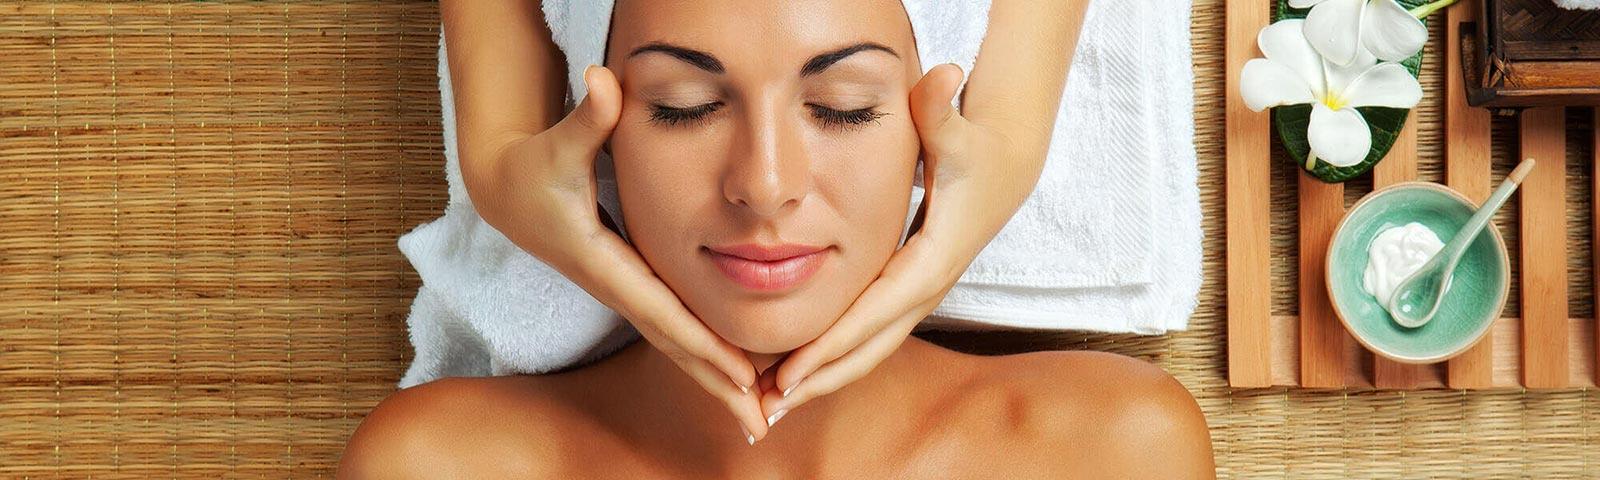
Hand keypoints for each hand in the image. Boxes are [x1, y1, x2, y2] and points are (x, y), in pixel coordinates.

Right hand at [460, 65, 769, 442]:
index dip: (703, 346)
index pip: (664, 313)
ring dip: (717, 380)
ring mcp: (628, 290)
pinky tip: (738, 375)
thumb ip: (586, 117)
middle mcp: (620, 286)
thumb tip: (603, 81)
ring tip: (759, 414)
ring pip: (678, 344)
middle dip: (717, 385)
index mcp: (606, 263)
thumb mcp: (558, 142)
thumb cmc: (534, 165)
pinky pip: (677, 328)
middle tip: (762, 422)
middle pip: (676, 345)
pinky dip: (706, 356)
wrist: (506, 191)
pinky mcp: (634, 285)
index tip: (739, 378)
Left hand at [760, 64, 1043, 424]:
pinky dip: (833, 359)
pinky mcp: (906, 291)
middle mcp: (924, 287)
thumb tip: (946, 74)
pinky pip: (867, 336)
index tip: (789, 374)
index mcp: (930, 259)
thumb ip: (943, 108)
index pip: (873, 314)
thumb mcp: (958, 128)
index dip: (830, 346)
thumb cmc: (975, 147)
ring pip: (867, 351)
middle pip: (868, 349)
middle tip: (765, 409)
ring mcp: (917, 294)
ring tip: (769, 403)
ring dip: (821, 379)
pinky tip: (796, 373)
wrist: (1005, 165)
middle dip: (818, 381)